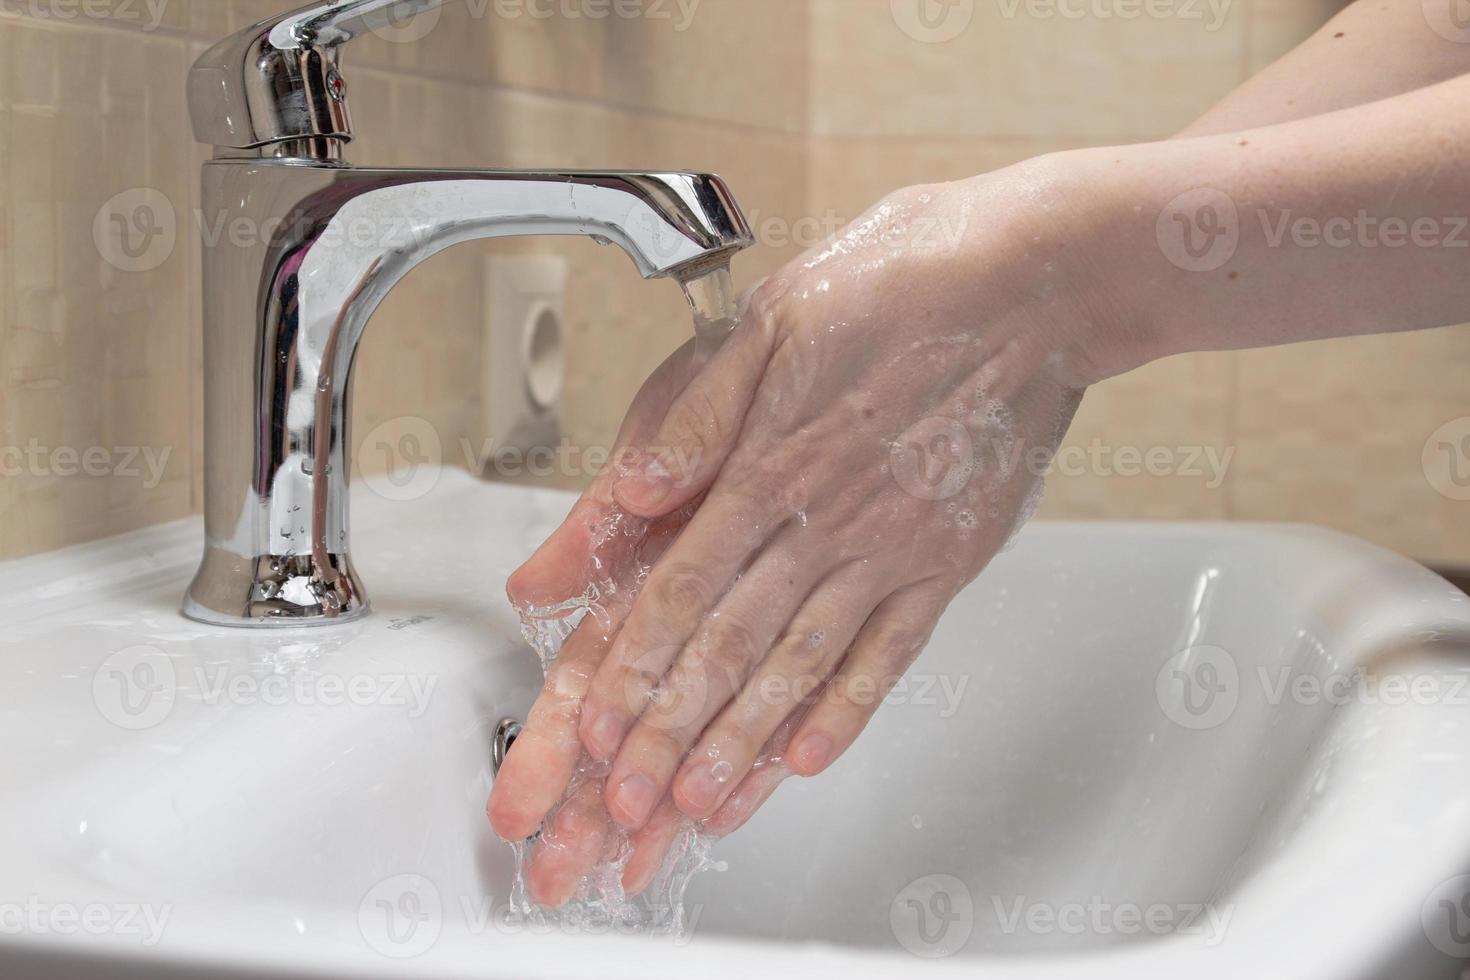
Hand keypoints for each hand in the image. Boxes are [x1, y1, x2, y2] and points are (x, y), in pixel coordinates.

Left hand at [490, 154, 1128, 903]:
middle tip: (626, 807)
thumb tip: (631, 488)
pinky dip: (849, 710)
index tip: (593, 734)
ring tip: (702, 808)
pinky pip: (892, 653)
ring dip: (746, 743)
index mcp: (769, 463)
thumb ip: (697, 415)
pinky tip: (812, 758)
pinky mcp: (949, 561)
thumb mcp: (774, 318)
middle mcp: (825, 522)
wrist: (1037, 281)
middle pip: (729, 647)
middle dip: (669, 734)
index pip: (679, 589)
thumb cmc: (904, 281)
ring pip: (801, 666)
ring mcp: (892, 550)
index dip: (631, 668)